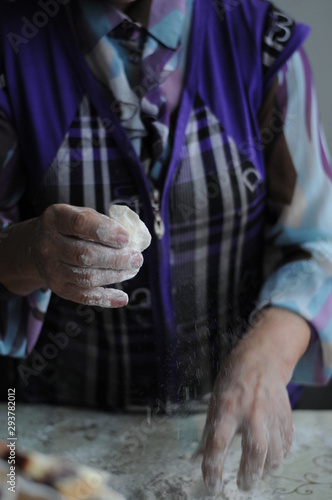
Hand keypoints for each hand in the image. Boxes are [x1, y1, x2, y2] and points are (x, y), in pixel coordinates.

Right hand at [0, 204, 144, 306]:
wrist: (37, 246)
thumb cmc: (70, 228)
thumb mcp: (80, 214)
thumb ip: (103, 222)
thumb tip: (134, 238)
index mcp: (56, 219)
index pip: (80, 224)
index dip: (106, 231)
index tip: (126, 238)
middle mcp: (49, 244)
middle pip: (85, 255)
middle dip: (116, 258)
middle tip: (137, 258)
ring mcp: (52, 269)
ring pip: (87, 277)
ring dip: (115, 275)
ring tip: (133, 269)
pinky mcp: (59, 288)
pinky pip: (84, 297)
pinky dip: (106, 299)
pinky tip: (123, 297)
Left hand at [194, 308, 310, 492]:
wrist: (262, 359)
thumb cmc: (234, 379)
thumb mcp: (215, 400)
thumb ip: (208, 431)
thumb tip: (196, 458)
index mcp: (227, 407)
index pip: (218, 443)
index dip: (213, 468)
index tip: (212, 485)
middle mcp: (251, 411)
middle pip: (254, 451)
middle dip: (249, 474)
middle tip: (242, 486)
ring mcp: (271, 414)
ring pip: (274, 452)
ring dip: (266, 469)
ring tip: (257, 474)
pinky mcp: (285, 416)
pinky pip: (285, 444)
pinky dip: (279, 455)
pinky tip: (271, 458)